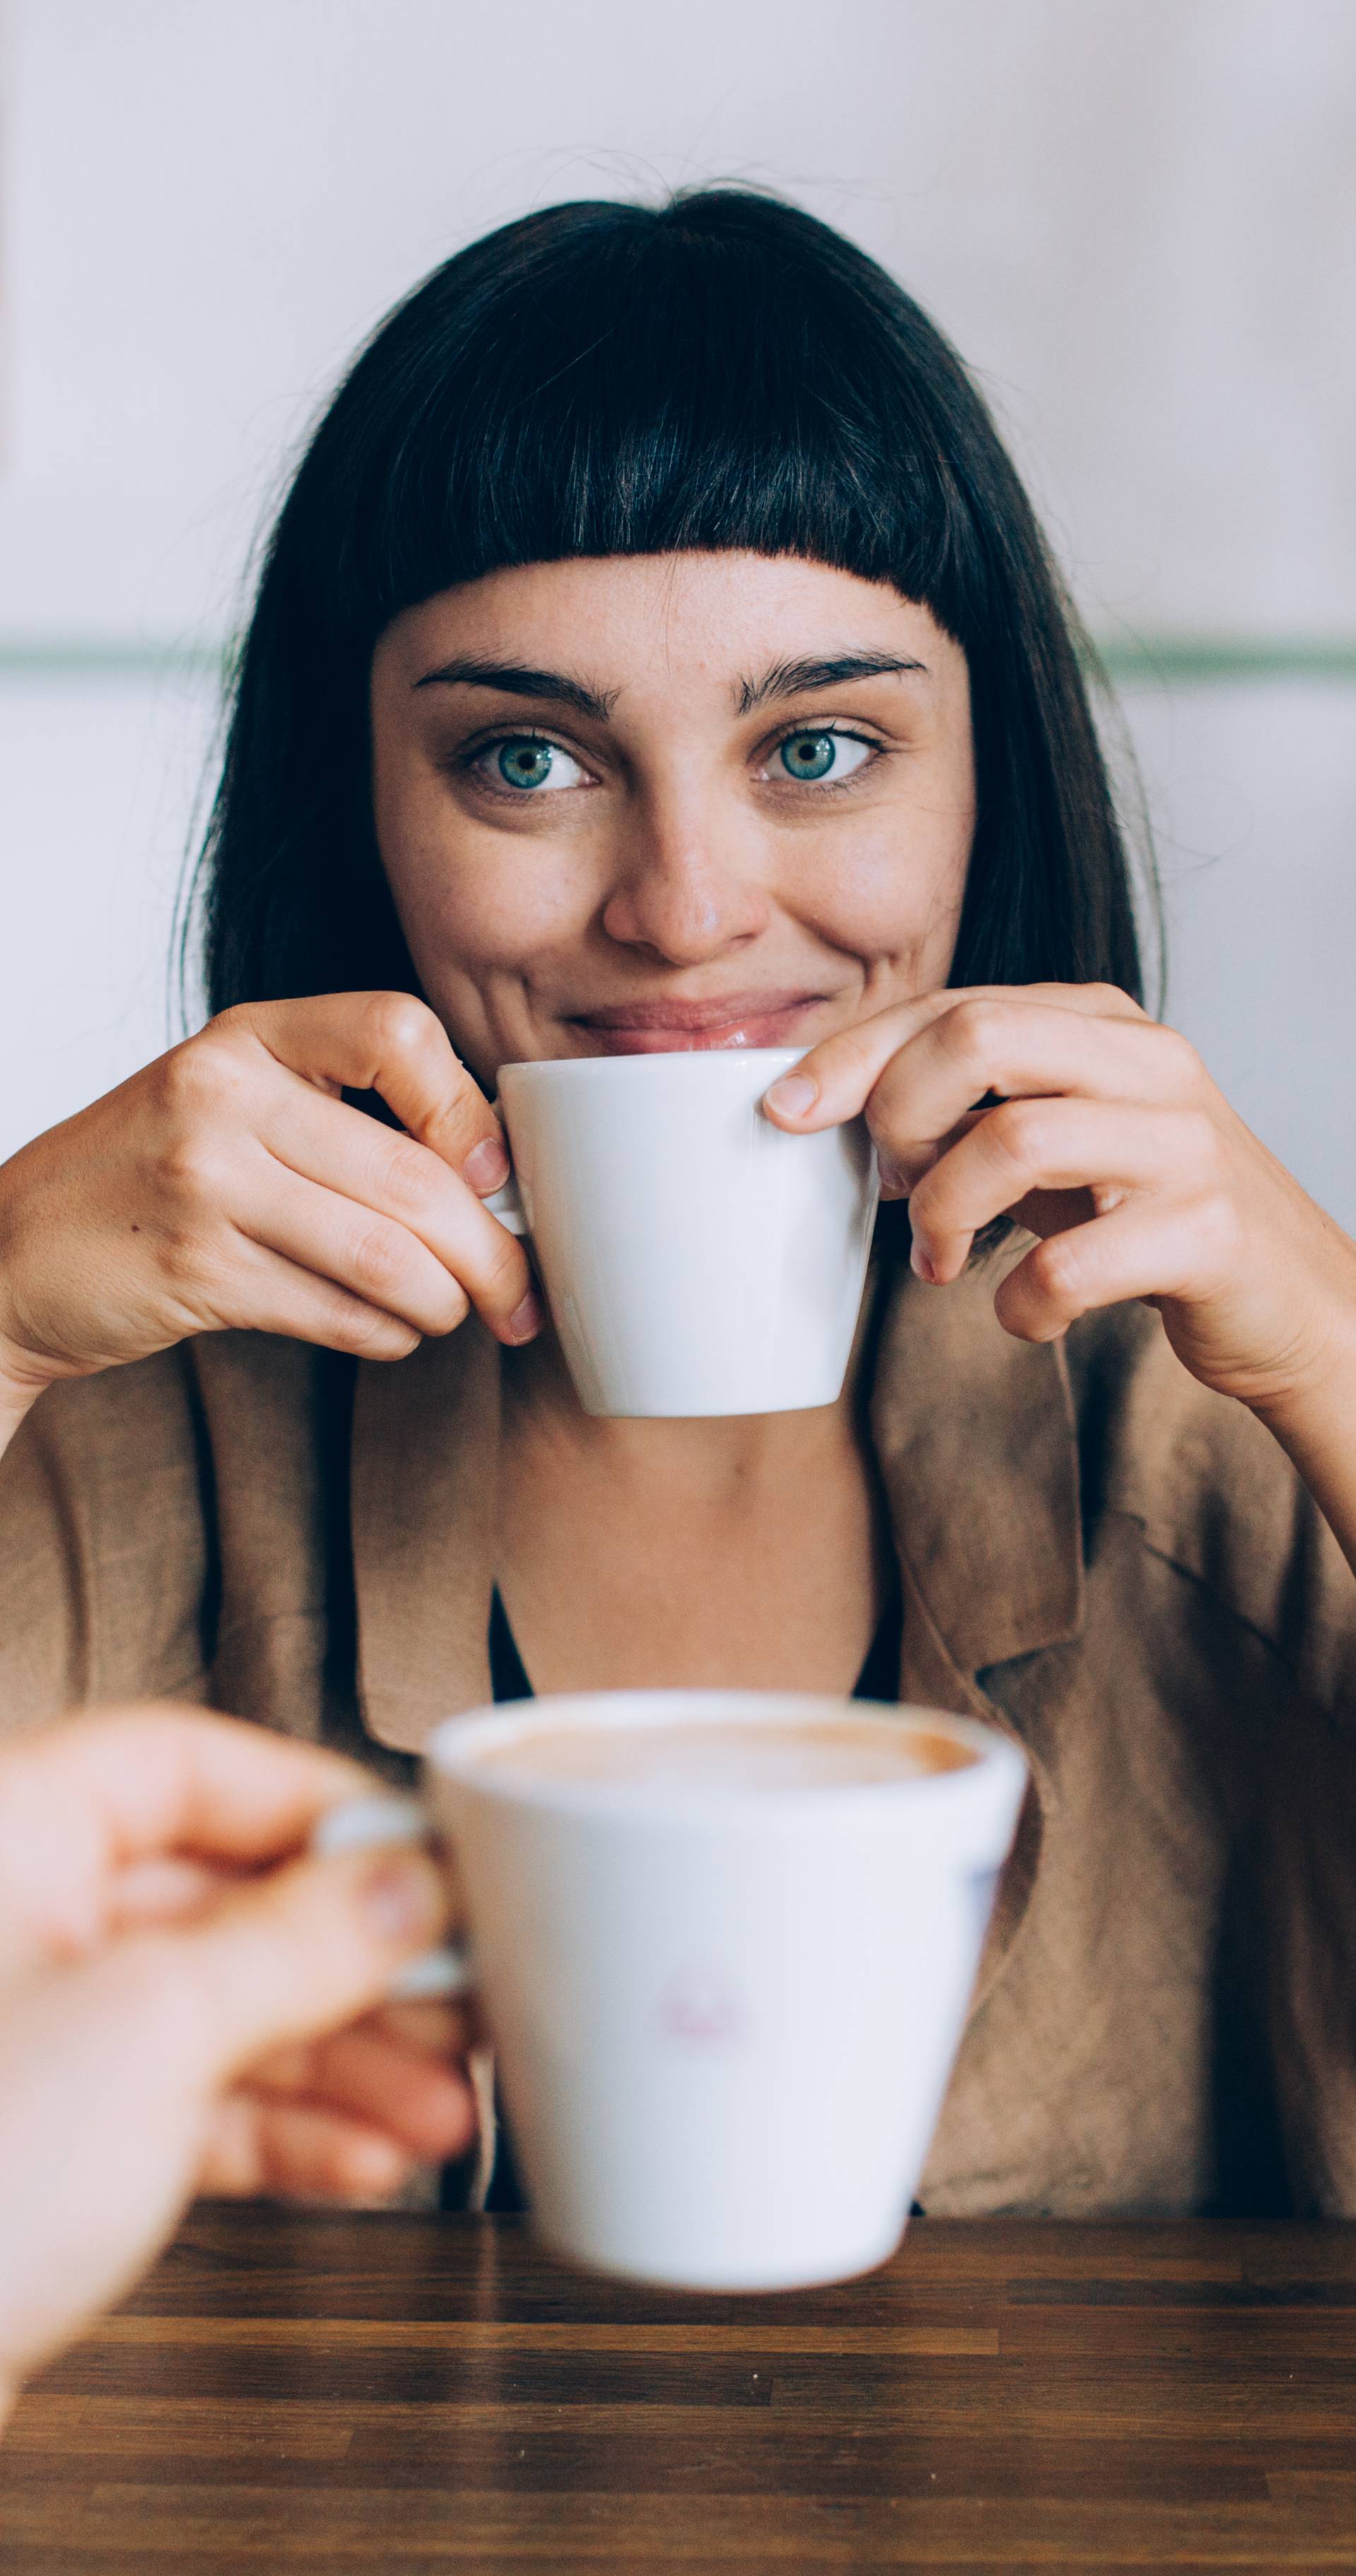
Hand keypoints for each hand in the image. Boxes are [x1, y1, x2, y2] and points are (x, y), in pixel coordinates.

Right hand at [0, 992, 539, 1435]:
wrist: (12, 1253)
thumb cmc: (146, 1178)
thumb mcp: (227, 1102)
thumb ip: (337, 1115)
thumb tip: (490, 1176)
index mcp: (248, 1038)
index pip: (396, 1031)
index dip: (468, 1108)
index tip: (494, 1174)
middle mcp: (224, 1095)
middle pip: (412, 1176)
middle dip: (489, 1252)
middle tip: (517, 1293)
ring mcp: (206, 1184)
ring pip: (386, 1256)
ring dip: (444, 1303)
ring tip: (453, 1315)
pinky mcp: (196, 1273)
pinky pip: (337, 1313)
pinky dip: (386, 1333)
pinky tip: (390, 1332)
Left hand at [0, 1706, 475, 2413]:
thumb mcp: (155, 2028)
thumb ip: (297, 1945)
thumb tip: (401, 1887)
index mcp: (9, 1833)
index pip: (188, 1764)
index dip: (317, 1803)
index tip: (422, 1853)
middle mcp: (14, 1920)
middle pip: (223, 1894)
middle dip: (355, 1960)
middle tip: (458, 1991)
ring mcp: (30, 2036)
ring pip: (218, 2008)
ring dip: (344, 2059)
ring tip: (439, 2101)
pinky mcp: (45, 2143)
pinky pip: (191, 2102)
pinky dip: (286, 2130)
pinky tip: (367, 2155)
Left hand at [764, 983, 1355, 1418]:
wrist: (1287, 1300)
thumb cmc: (1146, 1213)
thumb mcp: (1054, 1136)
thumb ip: (966, 1104)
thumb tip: (828, 1103)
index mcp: (1101, 1022)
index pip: (951, 1005)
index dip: (851, 1055)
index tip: (782, 1110)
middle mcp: (1149, 1062)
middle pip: (977, 1037)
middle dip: (899, 1117)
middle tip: (890, 1188)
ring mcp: (1185, 1144)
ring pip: (1014, 1140)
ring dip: (943, 1215)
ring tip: (938, 1261)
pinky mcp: (1208, 1232)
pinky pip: (1070, 1265)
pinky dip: (1019, 1305)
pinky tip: (1025, 1314)